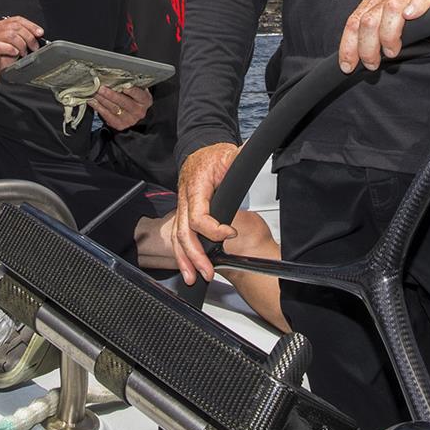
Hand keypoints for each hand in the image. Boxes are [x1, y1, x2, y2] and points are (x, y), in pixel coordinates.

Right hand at [0, 15, 44, 85]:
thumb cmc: (2, 58)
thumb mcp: (16, 45)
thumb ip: (24, 37)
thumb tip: (38, 34)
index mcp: (1, 26)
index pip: (18, 20)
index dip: (31, 25)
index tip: (40, 33)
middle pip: (16, 27)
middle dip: (29, 37)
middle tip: (34, 47)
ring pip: (10, 35)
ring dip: (21, 45)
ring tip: (23, 53)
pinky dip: (10, 49)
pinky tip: (15, 53)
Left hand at [89, 84, 151, 130]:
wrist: (134, 114)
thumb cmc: (134, 98)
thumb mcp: (138, 90)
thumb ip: (132, 85)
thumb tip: (118, 76)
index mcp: (145, 101)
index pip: (139, 95)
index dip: (132, 91)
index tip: (124, 86)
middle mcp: (138, 111)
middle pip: (123, 102)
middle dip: (111, 95)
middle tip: (101, 88)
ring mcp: (129, 119)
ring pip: (113, 108)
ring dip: (102, 100)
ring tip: (94, 92)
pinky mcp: (119, 125)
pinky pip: (107, 116)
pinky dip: (98, 107)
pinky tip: (92, 101)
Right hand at [172, 143, 239, 283]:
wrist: (199, 153)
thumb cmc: (212, 156)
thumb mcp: (229, 154)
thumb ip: (240, 157)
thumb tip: (252, 153)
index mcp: (195, 188)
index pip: (198, 216)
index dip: (213, 229)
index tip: (231, 232)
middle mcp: (184, 200)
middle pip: (184, 232)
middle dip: (194, 255)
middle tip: (207, 272)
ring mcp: (181, 208)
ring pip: (177, 237)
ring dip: (185, 259)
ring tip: (193, 277)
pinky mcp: (183, 213)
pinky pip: (178, 235)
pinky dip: (182, 253)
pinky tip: (188, 266)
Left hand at [338, 0, 429, 73]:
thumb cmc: (409, 25)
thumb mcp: (383, 31)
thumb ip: (368, 40)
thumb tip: (351, 63)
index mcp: (373, 2)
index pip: (353, 22)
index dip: (349, 46)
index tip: (349, 66)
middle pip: (369, 20)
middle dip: (367, 47)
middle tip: (373, 63)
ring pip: (391, 9)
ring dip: (389, 34)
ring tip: (392, 50)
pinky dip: (415, 6)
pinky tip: (411, 16)